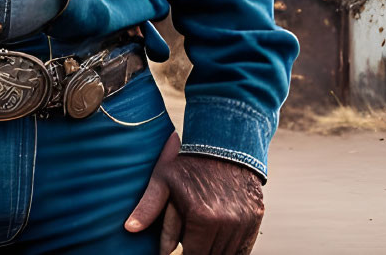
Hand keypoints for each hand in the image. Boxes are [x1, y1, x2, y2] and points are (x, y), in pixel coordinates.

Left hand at [124, 132, 264, 254]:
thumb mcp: (165, 180)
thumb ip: (149, 207)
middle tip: (193, 246)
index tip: (183, 254)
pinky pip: (245, 245)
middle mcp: (226, 223)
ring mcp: (244, 221)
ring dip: (217, 252)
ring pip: (229, 254)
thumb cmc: (189, 162)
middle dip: (201, 253)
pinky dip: (234, 249)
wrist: (226, 141)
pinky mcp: (256, 217)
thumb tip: (129, 228)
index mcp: (201, 218)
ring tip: (204, 244)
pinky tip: (221, 244)